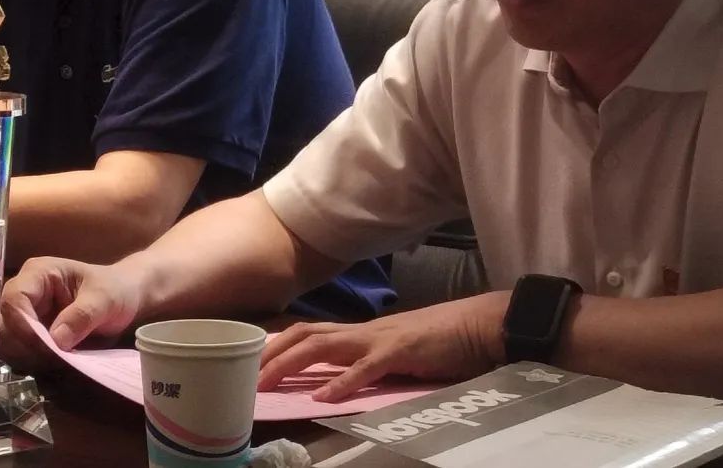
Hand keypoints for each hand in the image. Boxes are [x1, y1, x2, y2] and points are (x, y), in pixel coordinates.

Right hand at [0, 256, 145, 369]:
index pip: (14, 299)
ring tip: (65, 358)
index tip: (47, 345)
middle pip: (5, 325)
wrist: (125, 298)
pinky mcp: (30, 334)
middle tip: (59, 356)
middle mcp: (25, 292)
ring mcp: (25, 315)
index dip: (23, 325)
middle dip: (29, 345)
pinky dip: (38, 361)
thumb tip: (57, 340)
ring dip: (33, 357)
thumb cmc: (116, 289)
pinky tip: (61, 360)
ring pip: (9, 344)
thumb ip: (83, 315)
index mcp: (39, 273)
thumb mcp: (106, 298)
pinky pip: (21, 353)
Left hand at [257, 292, 510, 401]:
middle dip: (271, 352)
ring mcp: (381, 339)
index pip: (309, 331)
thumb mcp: (395, 350)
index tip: (249, 360)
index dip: (278, 344)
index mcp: (361, 333)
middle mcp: (363, 331)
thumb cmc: (442, 339)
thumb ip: (367, 360)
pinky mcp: (402, 352)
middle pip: (305, 333)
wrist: (481, 324)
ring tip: (265, 382)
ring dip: (291, 362)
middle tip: (242, 373)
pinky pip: (366, 368)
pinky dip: (343, 382)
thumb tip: (337, 377)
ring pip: (324, 344)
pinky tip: (322, 398)